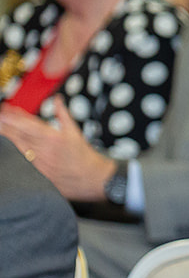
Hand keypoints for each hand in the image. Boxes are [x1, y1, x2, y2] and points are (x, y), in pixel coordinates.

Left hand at [0, 104, 115, 201]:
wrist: (91, 177)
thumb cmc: (84, 156)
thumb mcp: (75, 131)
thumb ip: (63, 114)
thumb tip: (58, 100)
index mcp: (53, 137)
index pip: (29, 124)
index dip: (14, 117)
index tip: (5, 111)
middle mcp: (44, 148)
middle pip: (20, 134)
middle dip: (7, 124)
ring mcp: (39, 159)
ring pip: (19, 144)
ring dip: (8, 134)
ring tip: (0, 126)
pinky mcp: (38, 168)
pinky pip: (24, 155)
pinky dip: (16, 147)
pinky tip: (10, 142)